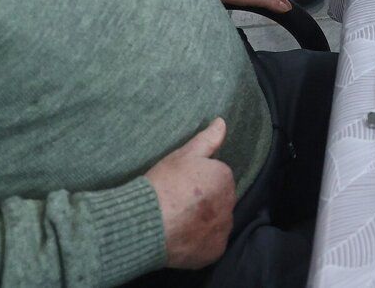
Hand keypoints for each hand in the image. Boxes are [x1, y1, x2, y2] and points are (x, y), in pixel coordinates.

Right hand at [147, 118, 234, 269]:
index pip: (218, 178)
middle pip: (220, 201)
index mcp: (225, 178)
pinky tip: (182, 237)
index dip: (200, 183)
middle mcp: (230, 204)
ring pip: (217, 222)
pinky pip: (211, 244)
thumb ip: (207, 139)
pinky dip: (201, 242)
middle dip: (206, 202)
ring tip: (179, 222)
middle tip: (180, 204)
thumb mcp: (183, 155)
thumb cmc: (163, 185)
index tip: (183, 187)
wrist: (145, 223)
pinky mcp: (215, 252)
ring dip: (206, 222)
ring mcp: (223, 230)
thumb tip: (222, 122)